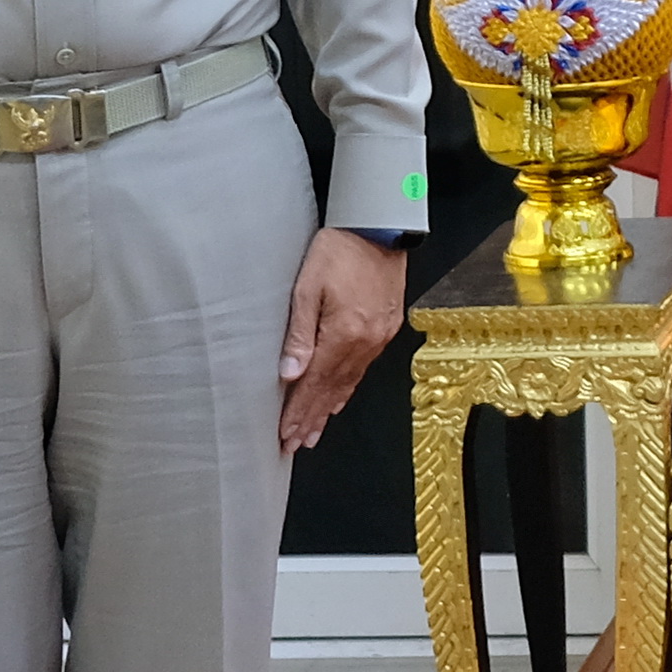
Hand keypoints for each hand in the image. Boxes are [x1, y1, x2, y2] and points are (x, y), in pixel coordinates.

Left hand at [279, 227, 407, 451]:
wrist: (379, 228)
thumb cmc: (339, 250)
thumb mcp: (307, 288)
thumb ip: (299, 334)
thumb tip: (289, 375)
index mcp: (343, 335)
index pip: (315, 384)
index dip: (298, 412)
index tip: (285, 435)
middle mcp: (365, 342)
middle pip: (333, 390)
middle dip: (312, 418)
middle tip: (295, 444)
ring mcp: (378, 337)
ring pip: (349, 382)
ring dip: (329, 409)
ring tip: (314, 431)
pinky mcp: (386, 327)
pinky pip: (363, 367)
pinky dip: (349, 387)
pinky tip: (340, 398)